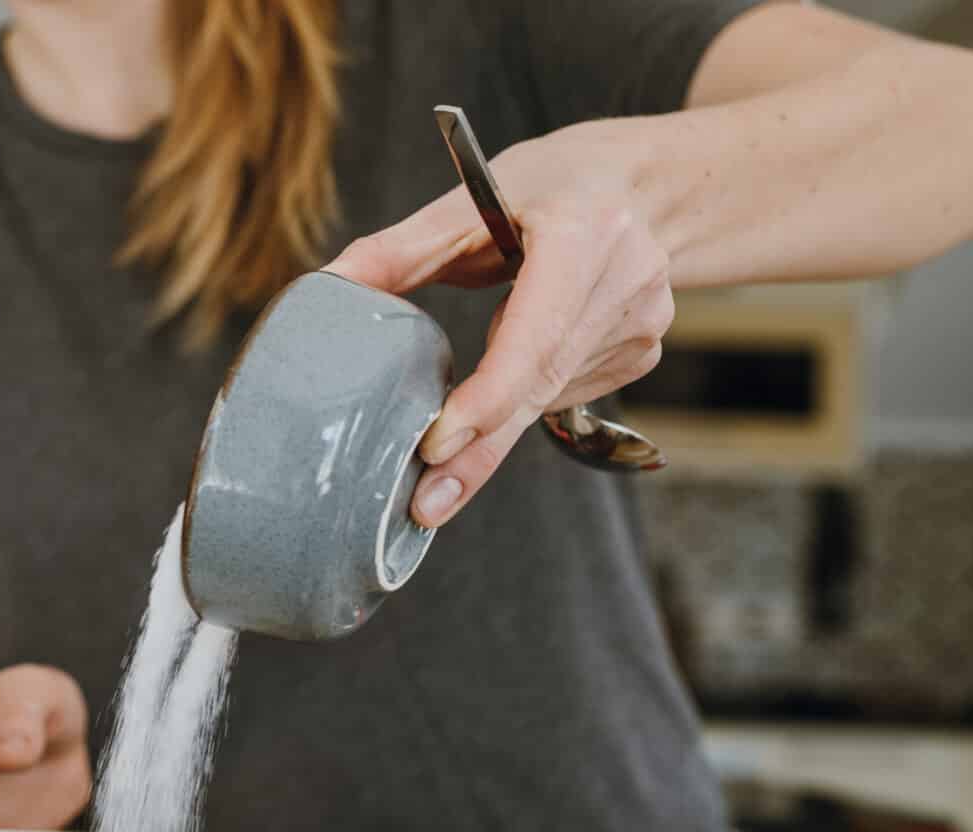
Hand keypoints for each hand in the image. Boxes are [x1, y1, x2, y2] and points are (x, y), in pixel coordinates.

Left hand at [324, 124, 673, 527]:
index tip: (438, 443)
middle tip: (425, 504)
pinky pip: (566, 394)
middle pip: (539, 385)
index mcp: (587, 232)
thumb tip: (328, 288)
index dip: (488, 396)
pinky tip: (528, 352)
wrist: (641, 185)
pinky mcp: (643, 351)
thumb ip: (398, 250)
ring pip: (548, 398)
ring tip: (480, 367)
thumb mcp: (472, 199)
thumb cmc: (549, 186)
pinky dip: (528, 392)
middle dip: (479, 451)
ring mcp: (644, 321)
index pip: (536, 334)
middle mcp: (628, 279)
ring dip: (498, 412)